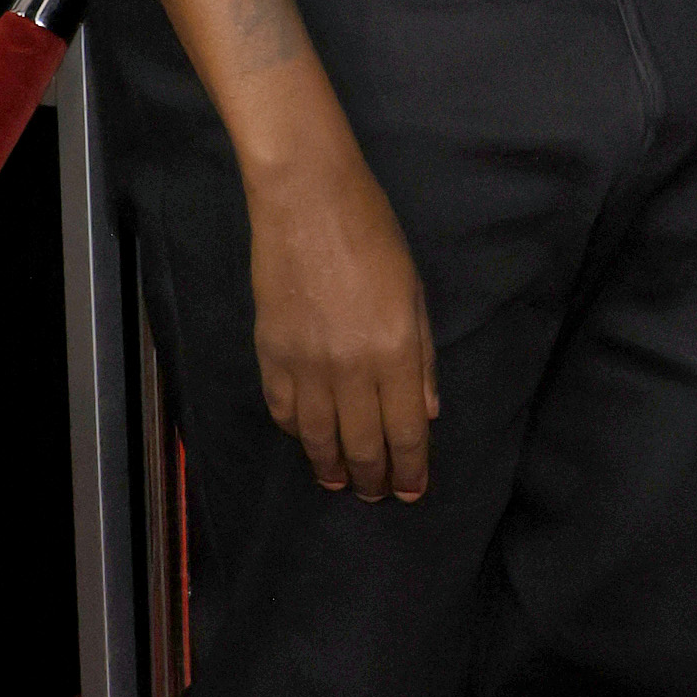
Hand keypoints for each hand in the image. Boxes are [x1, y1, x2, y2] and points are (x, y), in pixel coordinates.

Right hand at [245, 124, 438, 499]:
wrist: (307, 201)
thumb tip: (425, 413)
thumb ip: (421, 358)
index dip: (410, 468)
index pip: (405, 432)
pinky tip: (305, 439)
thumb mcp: (415, 294)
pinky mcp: (271, 352)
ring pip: (317, 436)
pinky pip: (282, 408)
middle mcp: (351, 368)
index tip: (412, 490)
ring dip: (330, 466)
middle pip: (362, 444)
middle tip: (374, 495)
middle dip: (371, 478)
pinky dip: (295, 431)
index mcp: (395, 352)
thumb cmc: (373, 236)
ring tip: (338, 481)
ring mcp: (306, 363)